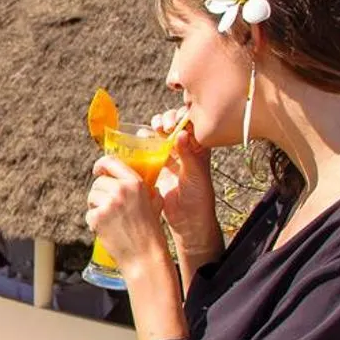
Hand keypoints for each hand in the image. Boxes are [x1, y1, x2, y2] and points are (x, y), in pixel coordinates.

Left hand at [86, 154, 172, 280]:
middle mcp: (121, 190)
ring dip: (96, 207)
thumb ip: (148, 191)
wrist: (144, 255)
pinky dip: (94, 223)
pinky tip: (107, 230)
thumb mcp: (155, 204)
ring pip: (91, 197)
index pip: (110, 161)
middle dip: (100, 194)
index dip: (100, 164)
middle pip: (98, 182)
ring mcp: (108, 203)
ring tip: (110, 220)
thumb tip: (146, 185)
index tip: (98, 170)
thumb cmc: (151, 232)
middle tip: (110, 209)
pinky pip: (89, 214)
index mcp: (135, 183)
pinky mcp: (97, 218)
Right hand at [149, 107, 217, 250]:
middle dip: (166, 120)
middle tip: (162, 127)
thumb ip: (188, 154)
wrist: (188, 220)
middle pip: (173, 126)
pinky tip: (141, 144)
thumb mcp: (195, 174)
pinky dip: (144, 145)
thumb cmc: (199, 198)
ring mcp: (170, 159)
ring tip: (151, 132)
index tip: (173, 124)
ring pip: (161, 136)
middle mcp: (185, 150)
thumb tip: (181, 133)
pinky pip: (150, 151)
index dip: (181, 118)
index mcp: (199, 149)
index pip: (190, 124)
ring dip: (154, 130)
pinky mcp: (157, 168)